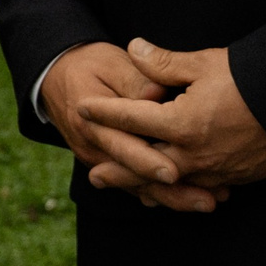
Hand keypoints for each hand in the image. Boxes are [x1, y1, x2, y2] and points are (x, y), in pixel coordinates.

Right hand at [41, 41, 218, 211]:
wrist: (57, 76)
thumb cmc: (90, 65)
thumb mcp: (111, 63)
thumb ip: (136, 80)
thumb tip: (158, 93)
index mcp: (92, 121)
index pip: (123, 146)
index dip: (149, 161)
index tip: (176, 172)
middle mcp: (94, 148)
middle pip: (135, 177)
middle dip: (173, 192)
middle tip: (208, 200)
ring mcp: (100, 161)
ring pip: (138, 187)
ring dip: (173, 198)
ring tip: (208, 203)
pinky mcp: (109, 165)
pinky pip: (135, 186)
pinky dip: (162, 194)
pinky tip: (189, 200)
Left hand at [81, 42, 265, 209]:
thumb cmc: (253, 78)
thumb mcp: (204, 64)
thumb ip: (163, 63)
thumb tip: (133, 48)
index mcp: (181, 123)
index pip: (132, 118)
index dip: (105, 112)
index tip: (83, 108)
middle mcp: (193, 154)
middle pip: (143, 164)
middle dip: (117, 167)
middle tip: (93, 172)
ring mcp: (214, 171)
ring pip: (169, 182)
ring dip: (144, 183)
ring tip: (126, 187)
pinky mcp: (233, 178)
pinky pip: (196, 187)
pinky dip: (178, 188)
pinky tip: (171, 188)